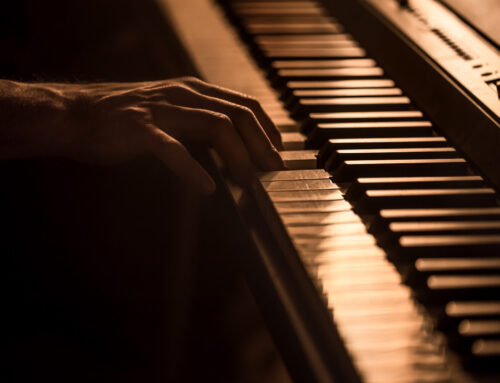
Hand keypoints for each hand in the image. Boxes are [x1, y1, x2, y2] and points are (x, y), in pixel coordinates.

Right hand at [0, 78, 284, 193]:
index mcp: (193, 89)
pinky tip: (205, 187)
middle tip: (273, 170)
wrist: (76, 114)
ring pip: (215, 126)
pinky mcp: (138, 128)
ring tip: (250, 181)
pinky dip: (191, 168)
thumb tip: (232, 147)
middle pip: (237, 114)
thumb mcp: (171, 112)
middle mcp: (182, 94)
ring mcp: (161, 109)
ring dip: (237, 156)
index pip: (243, 103)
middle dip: (261, 144)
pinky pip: (171, 148)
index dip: (267, 127)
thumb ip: (199, 122)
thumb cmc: (127, 119)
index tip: (279, 150)